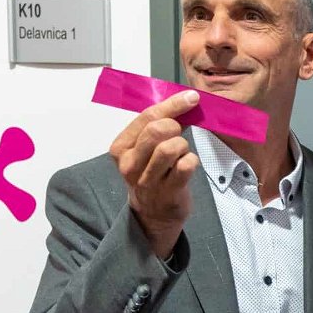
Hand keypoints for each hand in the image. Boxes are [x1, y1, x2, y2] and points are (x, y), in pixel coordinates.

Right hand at [109, 91, 199, 258]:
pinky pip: (185, 166)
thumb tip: (186, 101)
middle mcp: (130, 164)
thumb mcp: (144, 149)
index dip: (173, 105)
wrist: (153, 214)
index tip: (191, 97)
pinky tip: (187, 165)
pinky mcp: (168, 192)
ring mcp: (148, 180)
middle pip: (157, 130)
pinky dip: (191, 161)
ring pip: (171, 147)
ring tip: (180, 154)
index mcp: (121, 148)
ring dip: (183, 146)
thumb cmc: (151, 173)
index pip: (147, 117)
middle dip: (175, 127)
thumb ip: (158, 126)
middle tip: (179, 135)